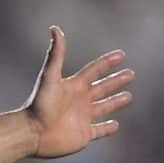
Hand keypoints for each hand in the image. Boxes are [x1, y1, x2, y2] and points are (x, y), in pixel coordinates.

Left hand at [24, 27, 132, 158]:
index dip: (107, 62)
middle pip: (102, 88)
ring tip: (128, 97)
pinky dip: (108, 128)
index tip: (121, 55)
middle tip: (131, 74)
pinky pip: (99, 131)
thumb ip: (56, 54)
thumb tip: (55, 28)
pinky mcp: (83, 134)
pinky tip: (115, 125)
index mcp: (73, 86)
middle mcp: (79, 100)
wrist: (32, 132)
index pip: (94, 70)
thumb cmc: (40, 104)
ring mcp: (82, 117)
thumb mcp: (49, 76)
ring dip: (116, 102)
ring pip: (104, 107)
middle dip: (116, 81)